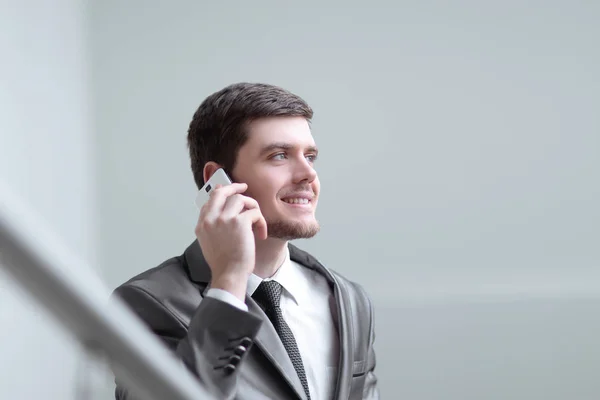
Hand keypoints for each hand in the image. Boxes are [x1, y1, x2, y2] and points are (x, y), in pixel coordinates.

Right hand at [195, 183, 267, 300]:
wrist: (229, 274)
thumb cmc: (224, 263)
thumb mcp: (210, 243)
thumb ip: (214, 226)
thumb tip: (224, 213)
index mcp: (202, 225)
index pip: (210, 201)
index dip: (221, 193)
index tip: (230, 192)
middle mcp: (210, 219)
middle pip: (221, 192)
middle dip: (234, 186)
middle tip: (244, 187)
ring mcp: (224, 219)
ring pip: (240, 199)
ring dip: (252, 208)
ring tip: (256, 222)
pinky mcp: (239, 222)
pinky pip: (254, 212)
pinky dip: (261, 222)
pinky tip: (261, 234)